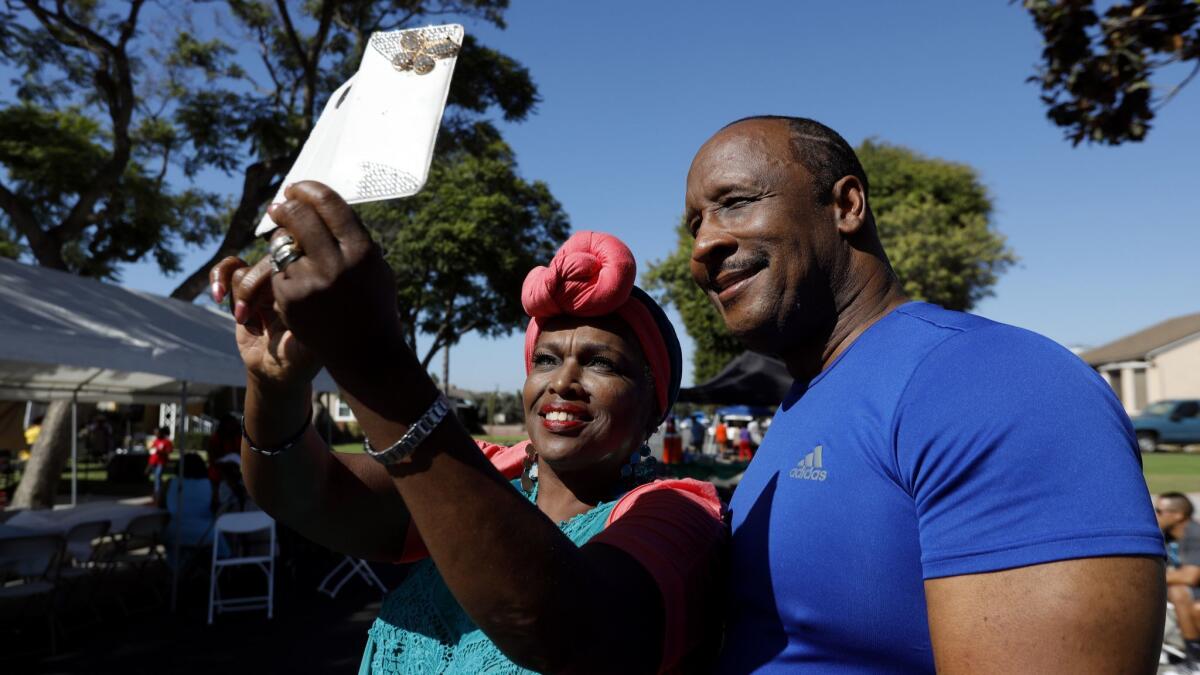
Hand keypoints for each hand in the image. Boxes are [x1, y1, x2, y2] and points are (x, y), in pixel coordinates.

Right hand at [210, 254, 320, 391]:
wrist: (276, 371)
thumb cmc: (297, 362)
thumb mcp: (306, 351)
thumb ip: (305, 327)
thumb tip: (300, 298)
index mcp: (308, 290)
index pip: (291, 266)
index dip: (273, 281)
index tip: (269, 308)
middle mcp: (290, 283)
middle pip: (263, 265)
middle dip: (249, 290)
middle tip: (244, 320)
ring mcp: (268, 284)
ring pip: (245, 270)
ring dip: (238, 295)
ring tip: (242, 320)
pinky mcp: (248, 289)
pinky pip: (230, 268)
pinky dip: (219, 276)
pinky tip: (218, 295)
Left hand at [255, 181, 402, 377]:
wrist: (365, 354)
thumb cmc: (374, 306)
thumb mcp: (376, 269)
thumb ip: (355, 239)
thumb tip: (328, 205)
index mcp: (362, 251)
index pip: (329, 203)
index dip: (307, 189)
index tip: (297, 188)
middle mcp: (336, 264)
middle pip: (299, 215)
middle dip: (286, 205)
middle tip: (281, 205)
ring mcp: (311, 283)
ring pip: (282, 242)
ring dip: (281, 236)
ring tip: (284, 235)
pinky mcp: (290, 300)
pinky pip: (278, 271)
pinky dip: (283, 269)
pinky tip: (294, 276)